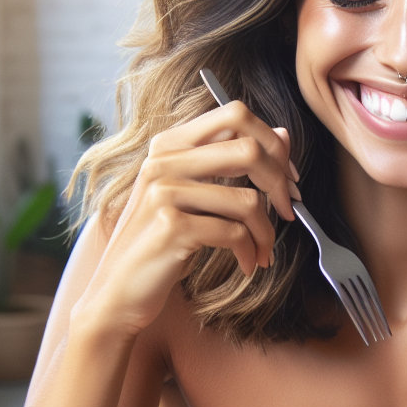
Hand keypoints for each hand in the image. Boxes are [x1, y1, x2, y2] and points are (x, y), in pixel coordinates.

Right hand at [75, 102, 300, 336]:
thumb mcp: (194, 198)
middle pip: (249, 150)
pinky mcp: (171, 226)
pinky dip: (250, 252)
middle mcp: (163, 161)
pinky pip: (235, 233)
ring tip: (261, 250)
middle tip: (287, 212)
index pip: (236, 115)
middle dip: (279, 185)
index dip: (273, 144)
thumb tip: (283, 134)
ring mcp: (164, 192)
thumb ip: (231, 163)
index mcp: (169, 145)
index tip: (287, 176)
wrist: (118, 291)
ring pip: (248, 200)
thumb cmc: (160, 243)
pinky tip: (247, 264)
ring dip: (266, 232)